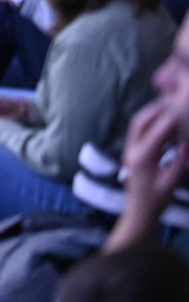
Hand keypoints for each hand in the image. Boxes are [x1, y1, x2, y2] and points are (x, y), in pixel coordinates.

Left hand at [118, 100, 187, 228]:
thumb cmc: (157, 200)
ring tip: (167, 106)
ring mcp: (129, 150)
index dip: (166, 122)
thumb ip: (178, 163)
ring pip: (137, 125)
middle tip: (171, 100)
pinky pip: (138, 131)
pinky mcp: (132, 152)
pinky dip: (150, 123)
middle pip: (139, 123)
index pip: (154, 135)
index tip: (178, 110)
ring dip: (151, 114)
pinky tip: (163, 121)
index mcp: (142, 159)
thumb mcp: (171, 183)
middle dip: (155, 111)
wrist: (139, 212)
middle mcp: (132, 151)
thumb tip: (186, 143)